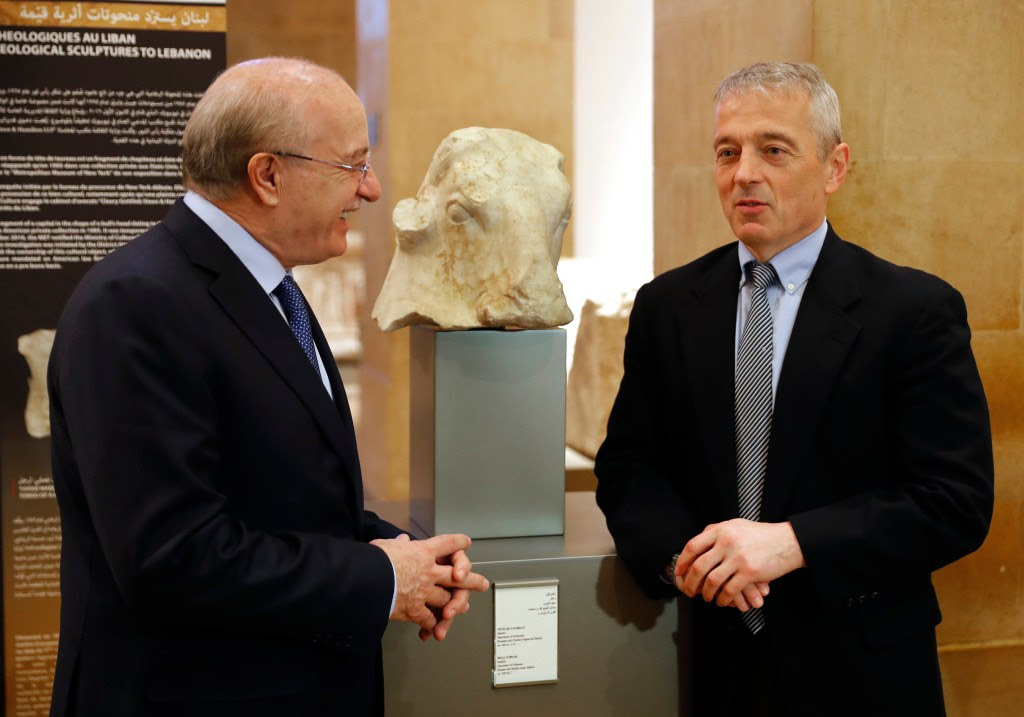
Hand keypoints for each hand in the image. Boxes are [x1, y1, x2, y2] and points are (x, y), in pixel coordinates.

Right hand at [371, 533, 488, 637]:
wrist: (366, 581)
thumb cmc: (373, 560)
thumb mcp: (384, 546)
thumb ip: (396, 544)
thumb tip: (401, 541)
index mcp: (423, 552)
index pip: (447, 544)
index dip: (458, 542)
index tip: (466, 542)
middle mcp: (429, 571)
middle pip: (458, 575)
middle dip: (471, 580)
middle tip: (482, 584)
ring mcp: (425, 591)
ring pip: (448, 599)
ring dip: (455, 605)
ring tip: (462, 609)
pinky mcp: (415, 610)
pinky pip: (429, 618)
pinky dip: (432, 624)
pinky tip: (434, 628)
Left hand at [673, 519, 803, 608]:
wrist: (788, 541)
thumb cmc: (761, 534)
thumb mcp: (735, 525)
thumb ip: (715, 532)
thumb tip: (697, 544)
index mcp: (721, 530)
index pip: (693, 546)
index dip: (683, 561)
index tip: (679, 572)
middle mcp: (727, 543)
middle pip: (699, 566)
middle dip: (690, 582)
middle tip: (689, 590)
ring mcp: (738, 558)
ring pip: (712, 581)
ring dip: (706, 593)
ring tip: (706, 597)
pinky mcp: (750, 573)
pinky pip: (729, 591)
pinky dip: (723, 599)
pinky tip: (722, 601)